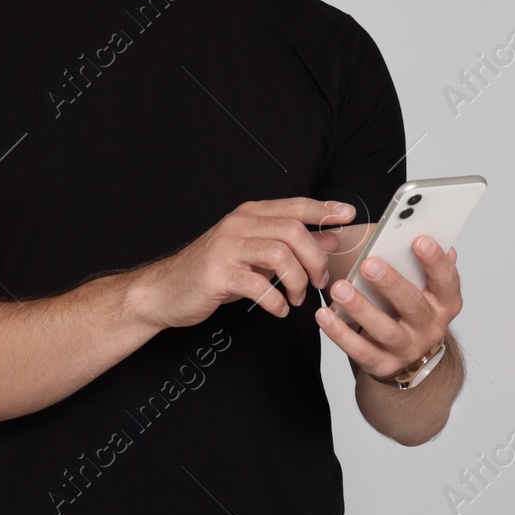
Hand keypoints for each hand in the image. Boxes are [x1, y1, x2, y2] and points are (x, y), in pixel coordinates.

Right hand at [134, 198, 355, 328]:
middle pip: (292, 230)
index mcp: (249, 215)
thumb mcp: (254, 254)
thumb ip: (289, 245)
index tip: (349, 215)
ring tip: (297, 298)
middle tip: (318, 282)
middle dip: (314, 259)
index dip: (324, 209)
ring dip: (298, 281)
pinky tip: (278, 309)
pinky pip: (259, 284)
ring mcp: (226, 247)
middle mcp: (238, 224)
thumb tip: (330, 239)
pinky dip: (276, 300)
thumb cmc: (213, 272)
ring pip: (279, 255)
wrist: (165, 290)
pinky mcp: (218, 273)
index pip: (294, 205)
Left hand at [315, 235, 461, 382]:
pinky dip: (340, 333)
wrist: (409, 357)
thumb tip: (421, 226)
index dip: (435, 261)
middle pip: (413, 306)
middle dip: (391, 284)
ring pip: (385, 330)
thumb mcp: (422, 284)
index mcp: (444, 302)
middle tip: (369, 264)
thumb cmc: (411, 308)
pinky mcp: (383, 365)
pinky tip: (324, 315)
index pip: (447, 281)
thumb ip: (419, 260)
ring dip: (361, 308)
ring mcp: (407, 349)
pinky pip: (360, 350)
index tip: (419, 239)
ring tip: (339, 289)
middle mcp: (430, 328)